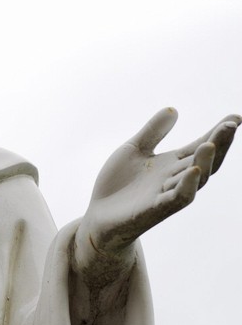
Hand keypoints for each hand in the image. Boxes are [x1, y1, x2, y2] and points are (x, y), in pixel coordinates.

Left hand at [75, 108, 239, 274]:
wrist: (97, 215)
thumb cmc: (118, 183)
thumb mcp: (134, 150)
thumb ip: (153, 132)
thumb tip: (174, 109)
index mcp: (172, 164)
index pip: (200, 146)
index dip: (217, 132)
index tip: (236, 117)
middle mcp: (174, 179)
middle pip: (204, 161)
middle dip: (219, 143)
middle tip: (231, 124)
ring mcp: (166, 194)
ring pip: (194, 179)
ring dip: (204, 161)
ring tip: (211, 142)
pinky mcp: (153, 209)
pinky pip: (175, 199)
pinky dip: (186, 186)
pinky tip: (192, 171)